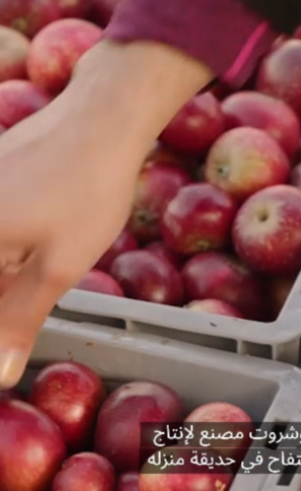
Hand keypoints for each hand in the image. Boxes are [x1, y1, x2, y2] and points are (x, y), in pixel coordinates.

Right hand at [0, 40, 211, 387]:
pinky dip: (11, 250)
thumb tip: (1, 374)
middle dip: (10, 301)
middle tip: (37, 305)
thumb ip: (21, 321)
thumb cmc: (85, 193)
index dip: (3, 327)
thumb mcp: (58, 267)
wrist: (101, 117)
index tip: (18, 340)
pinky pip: (0, 229)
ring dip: (12, 279)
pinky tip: (35, 254)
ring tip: (47, 273)